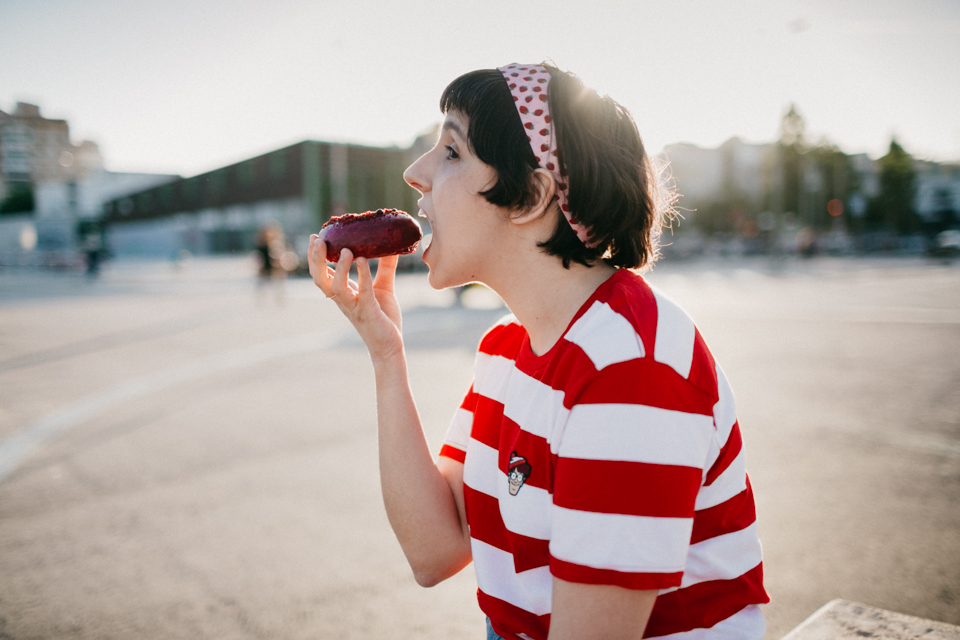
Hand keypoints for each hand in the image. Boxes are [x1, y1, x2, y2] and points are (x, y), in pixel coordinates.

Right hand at [308, 235, 403, 361]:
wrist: (391, 346)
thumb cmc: (383, 318)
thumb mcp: (383, 287)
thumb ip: (384, 267)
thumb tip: (391, 245)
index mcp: (342, 294)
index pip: (322, 274)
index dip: (315, 257)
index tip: (315, 236)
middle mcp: (343, 300)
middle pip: (320, 280)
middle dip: (316, 260)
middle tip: (318, 240)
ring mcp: (354, 307)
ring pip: (336, 288)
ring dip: (340, 268)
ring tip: (347, 250)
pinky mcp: (368, 313)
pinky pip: (363, 293)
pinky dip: (363, 276)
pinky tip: (363, 261)